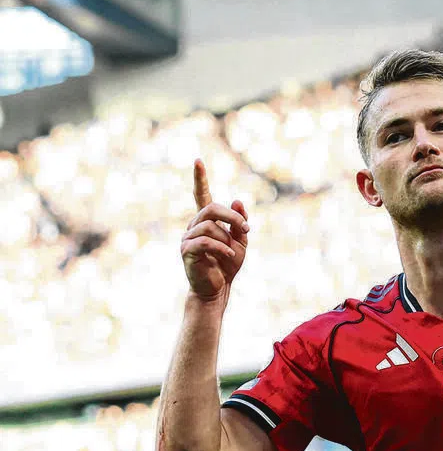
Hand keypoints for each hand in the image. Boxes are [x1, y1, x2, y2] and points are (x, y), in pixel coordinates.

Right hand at [181, 160, 248, 301]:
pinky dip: (221, 247)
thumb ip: (240, 223)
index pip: (202, 196)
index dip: (200, 179)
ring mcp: (188, 237)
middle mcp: (194, 226)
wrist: (217, 289)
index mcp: (206, 222)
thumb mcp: (240, 243)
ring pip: (209, 225)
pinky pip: (205, 241)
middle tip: (247, 228)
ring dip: (227, 237)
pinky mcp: (187, 251)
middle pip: (211, 208)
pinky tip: (228, 256)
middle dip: (232, 216)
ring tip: (233, 252)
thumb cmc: (227, 266)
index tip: (198, 161)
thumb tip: (238, 201)